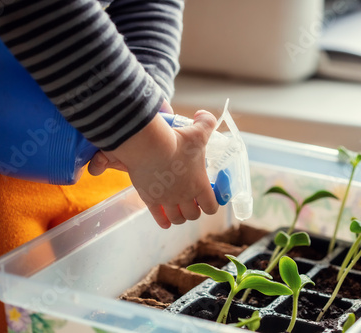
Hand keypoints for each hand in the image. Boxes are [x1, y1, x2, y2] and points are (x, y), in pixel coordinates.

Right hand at [90, 108, 218, 228]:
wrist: (150, 146)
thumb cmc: (177, 140)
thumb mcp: (198, 130)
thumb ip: (206, 121)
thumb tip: (203, 115)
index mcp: (199, 184)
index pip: (211, 206)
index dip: (211, 204)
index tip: (208, 197)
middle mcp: (185, 196)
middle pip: (193, 215)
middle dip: (193, 210)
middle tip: (191, 203)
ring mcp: (166, 199)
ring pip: (176, 218)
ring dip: (179, 216)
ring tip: (178, 211)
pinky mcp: (150, 199)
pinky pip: (158, 217)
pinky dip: (163, 221)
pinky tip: (165, 222)